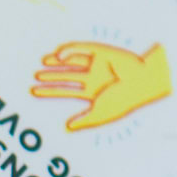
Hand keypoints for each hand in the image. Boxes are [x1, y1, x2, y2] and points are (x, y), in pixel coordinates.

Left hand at [27, 38, 174, 131]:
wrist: (141, 82)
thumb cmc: (124, 100)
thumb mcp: (102, 114)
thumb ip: (85, 120)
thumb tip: (67, 127)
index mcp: (92, 93)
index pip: (66, 91)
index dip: (50, 91)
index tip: (34, 91)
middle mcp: (92, 77)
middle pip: (66, 76)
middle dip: (51, 77)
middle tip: (36, 77)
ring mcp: (95, 64)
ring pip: (71, 62)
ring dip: (57, 62)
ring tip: (43, 62)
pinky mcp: (100, 51)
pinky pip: (80, 50)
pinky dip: (69, 51)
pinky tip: (59, 56)